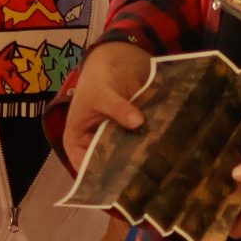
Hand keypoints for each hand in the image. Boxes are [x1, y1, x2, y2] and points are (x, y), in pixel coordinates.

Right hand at [61, 40, 151, 171]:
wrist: (115, 60)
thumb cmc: (97, 78)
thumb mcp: (102, 92)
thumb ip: (117, 108)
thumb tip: (138, 121)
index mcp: (77, 142)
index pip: (85, 169)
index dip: (100, 177)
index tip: (120, 180)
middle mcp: (94, 147)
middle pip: (108, 166)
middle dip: (125, 168)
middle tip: (143, 173)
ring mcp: (115, 142)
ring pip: (126, 157)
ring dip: (140, 157)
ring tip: (156, 164)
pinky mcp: (133, 135)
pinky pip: (140, 144)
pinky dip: (149, 145)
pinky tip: (163, 149)